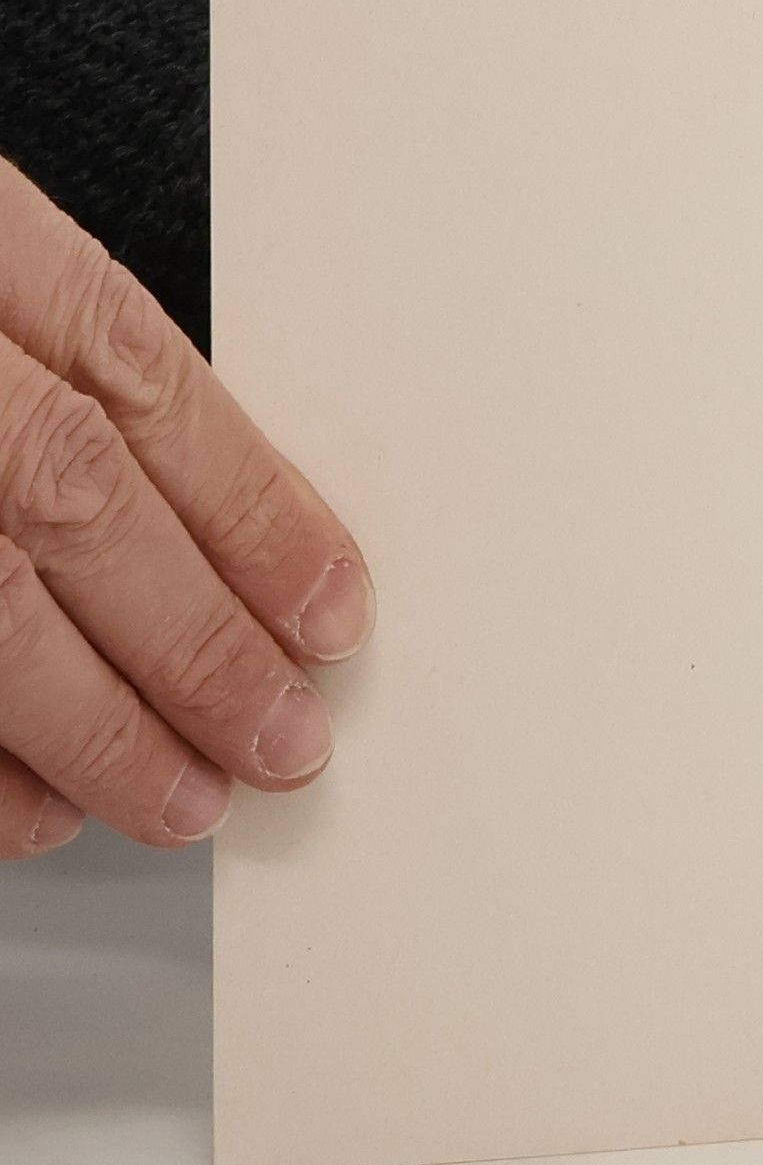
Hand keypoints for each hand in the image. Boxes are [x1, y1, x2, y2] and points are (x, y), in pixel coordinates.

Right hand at [0, 160, 372, 856]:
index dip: (251, 503)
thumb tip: (216, 520)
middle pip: (65, 498)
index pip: (134, 374)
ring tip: (188, 796)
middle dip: (194, 638)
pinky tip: (25, 809)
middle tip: (283, 738)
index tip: (331, 608)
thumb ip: (42, 355)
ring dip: (93, 725)